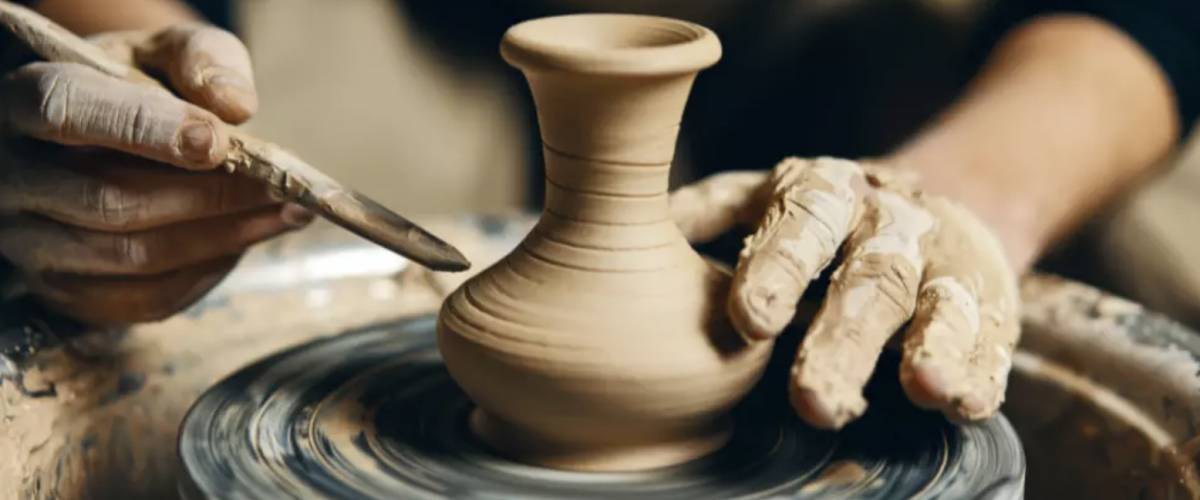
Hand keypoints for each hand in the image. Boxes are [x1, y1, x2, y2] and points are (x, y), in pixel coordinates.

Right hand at [0, 24, 311, 325]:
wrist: (118, 132)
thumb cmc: (143, 87)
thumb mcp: (169, 52)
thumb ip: (202, 61)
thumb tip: (233, 106)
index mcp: (27, 98)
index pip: (68, 110)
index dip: (145, 129)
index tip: (217, 142)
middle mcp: (16, 175)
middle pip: (110, 200)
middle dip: (211, 196)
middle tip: (282, 187)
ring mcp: (33, 241)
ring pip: (132, 257)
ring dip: (223, 238)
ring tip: (285, 213)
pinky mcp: (68, 290)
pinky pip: (145, 299)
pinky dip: (206, 274)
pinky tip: (245, 242)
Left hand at [670, 157, 1018, 428]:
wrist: (936, 201)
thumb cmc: (821, 216)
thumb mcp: (763, 200)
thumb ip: (706, 216)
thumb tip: (616, 233)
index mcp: (822, 194)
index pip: (799, 225)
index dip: (777, 269)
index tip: (750, 321)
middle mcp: (886, 223)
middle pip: (867, 278)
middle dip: (842, 340)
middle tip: (812, 401)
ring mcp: (942, 262)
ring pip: (938, 302)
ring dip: (934, 344)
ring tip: (924, 387)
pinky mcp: (986, 303)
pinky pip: (989, 336)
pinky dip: (981, 370)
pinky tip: (966, 401)